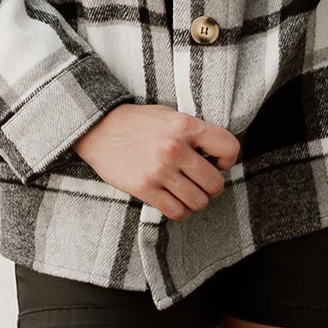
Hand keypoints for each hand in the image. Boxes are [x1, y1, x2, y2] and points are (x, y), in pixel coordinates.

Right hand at [72, 104, 240, 219]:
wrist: (98, 129)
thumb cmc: (138, 123)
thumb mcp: (170, 116)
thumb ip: (195, 133)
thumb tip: (219, 157)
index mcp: (185, 125)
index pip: (229, 147)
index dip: (228, 161)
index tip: (218, 164)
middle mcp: (175, 148)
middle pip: (215, 183)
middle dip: (212, 188)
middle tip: (202, 184)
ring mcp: (159, 170)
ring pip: (198, 201)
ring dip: (196, 201)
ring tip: (187, 193)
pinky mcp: (144, 188)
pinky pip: (176, 211)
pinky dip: (180, 211)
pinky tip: (175, 202)